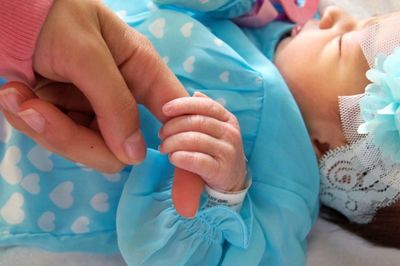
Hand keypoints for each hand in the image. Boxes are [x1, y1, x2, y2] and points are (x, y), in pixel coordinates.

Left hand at [0, 0, 188, 171]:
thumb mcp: (87, 53)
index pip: (175, 117)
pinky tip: (15, 93)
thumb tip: (134, 155)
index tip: (186, 198)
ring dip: (44, 126)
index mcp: (141, 74)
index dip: (183, 152)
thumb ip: (114, 103)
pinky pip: (57, 140)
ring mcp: (95, 111)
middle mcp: (122, 97)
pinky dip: (30, 121)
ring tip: (17, 94)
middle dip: (76, 137)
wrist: (13, 14)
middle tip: (35, 107)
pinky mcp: (70, 117)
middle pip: (119, 148)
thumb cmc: (55, 16)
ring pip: (86, 149)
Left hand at [159, 92, 246, 192]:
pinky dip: (180, 157)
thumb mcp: (217, 129)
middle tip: (161, 134)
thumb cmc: (218, 151)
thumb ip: (206, 112)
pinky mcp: (221, 170)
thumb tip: (194, 93)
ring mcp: (227, 152)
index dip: (183, 105)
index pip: (205, 105)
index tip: (164, 109)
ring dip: (172, 143)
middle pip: (196, 122)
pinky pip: (196, 160)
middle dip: (173, 126)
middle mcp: (230, 133)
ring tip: (164, 148)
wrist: (234, 180)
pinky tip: (173, 158)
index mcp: (228, 119)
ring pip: (194, 140)